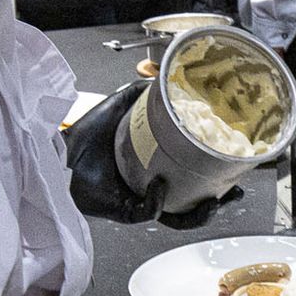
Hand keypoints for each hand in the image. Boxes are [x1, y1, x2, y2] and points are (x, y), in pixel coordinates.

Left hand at [65, 81, 244, 227]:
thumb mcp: (123, 105)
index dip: (217, 176)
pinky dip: (157, 202)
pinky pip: (146, 212)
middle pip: (193, 204)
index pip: (193, 178)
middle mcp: (150, 188)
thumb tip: (167, 77)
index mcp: (156, 168)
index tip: (237, 168)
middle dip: (217, 202)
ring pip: (176, 218)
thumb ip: (146, 93)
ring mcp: (138, 202)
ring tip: (212, 201)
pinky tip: (161, 186)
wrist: (58, 147)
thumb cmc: (87, 133)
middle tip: (234, 190)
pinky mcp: (121, 210)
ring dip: (197, 214)